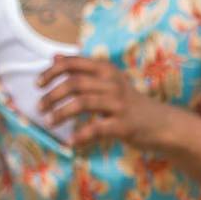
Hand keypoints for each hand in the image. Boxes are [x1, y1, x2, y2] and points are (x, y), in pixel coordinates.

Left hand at [39, 55, 171, 149]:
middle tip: (40, 107)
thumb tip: (54, 57)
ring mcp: (118, 104)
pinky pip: (96, 129)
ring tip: (50, 122)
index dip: (52, 72)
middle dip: (52, 96)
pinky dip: (80, 136)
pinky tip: (71, 142)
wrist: (162, 123)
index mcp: (106, 70)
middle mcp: (112, 83)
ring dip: (61, 113)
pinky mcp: (123, 125)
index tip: (38, 84)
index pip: (73, 64)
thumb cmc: (130, 103)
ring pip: (81, 103)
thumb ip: (82, 69)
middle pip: (74, 84)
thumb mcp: (109, 81)